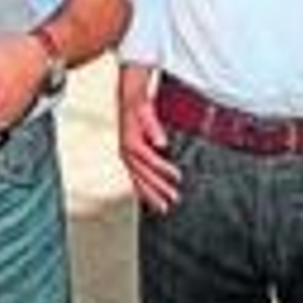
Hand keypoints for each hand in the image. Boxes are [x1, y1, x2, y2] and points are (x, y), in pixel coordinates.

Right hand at [117, 67, 180, 212]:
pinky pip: (135, 177)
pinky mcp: (130, 157)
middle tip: (172, 200)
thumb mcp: (145, 107)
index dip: (161, 168)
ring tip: (164, 207)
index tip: (177, 176)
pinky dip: (143, 189)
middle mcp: (126, 151)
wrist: (127, 96)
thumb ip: (152, 125)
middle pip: (141, 174)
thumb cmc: (137, 101)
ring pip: (138, 179)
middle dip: (157, 189)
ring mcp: (126, 155)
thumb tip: (161, 142)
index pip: (146, 158)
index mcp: (129, 140)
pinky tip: (152, 198)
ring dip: (151, 194)